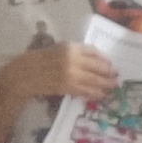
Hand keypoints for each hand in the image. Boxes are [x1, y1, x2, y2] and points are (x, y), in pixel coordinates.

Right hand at [0, 41, 117, 102]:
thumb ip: (77, 52)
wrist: (25, 74)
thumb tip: (97, 59)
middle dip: (109, 73)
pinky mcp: (67, 88)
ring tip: (113, 86)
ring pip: (94, 81)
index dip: (105, 59)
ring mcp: (71, 75)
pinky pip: (86, 91)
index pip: (94, 52)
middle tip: (116, 76)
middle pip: (98, 67)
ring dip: (106, 84)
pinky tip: (101, 94)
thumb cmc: (41, 58)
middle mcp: (73, 61)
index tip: (110, 64)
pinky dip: (95, 93)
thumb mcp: (59, 48)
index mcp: (70, 48)